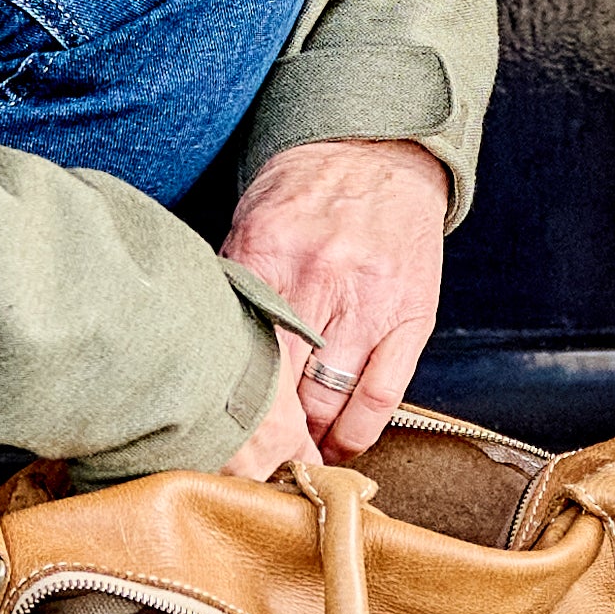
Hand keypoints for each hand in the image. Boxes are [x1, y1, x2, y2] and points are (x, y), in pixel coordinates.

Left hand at [218, 137, 454, 466]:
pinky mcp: (412, 316)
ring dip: (309, 441)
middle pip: (281, 389)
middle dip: (264, 435)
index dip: (226, 412)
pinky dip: (358, 433)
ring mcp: (371, 302)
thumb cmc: (304, 194)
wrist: (374, 151)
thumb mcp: (250, 227)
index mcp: (267, 255)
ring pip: (330, 402)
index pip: (238, 356)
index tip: (214, 442)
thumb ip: (232, 291)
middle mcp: (320, 280)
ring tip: (291, 460)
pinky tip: (340, 446)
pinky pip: (384, 397)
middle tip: (247, 462)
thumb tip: (202, 364)